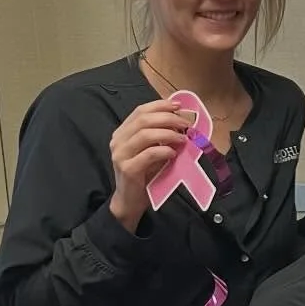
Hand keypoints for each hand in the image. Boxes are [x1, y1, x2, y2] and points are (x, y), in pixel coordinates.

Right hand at [108, 99, 196, 230]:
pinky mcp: (128, 169)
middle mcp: (118, 141)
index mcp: (123, 133)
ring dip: (168, 134)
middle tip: (186, 125)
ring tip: (183, 139)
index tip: (178, 106)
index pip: (140, 111)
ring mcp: (121, 155)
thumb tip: (181, 123)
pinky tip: (173, 153)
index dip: (160, 105)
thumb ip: (160, 137)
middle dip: (168, 118)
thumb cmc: (144, 174)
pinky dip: (163, 150)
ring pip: (145, 134)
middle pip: (143, 120)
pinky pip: (148, 154)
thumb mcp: (152, 151)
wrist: (130, 201)